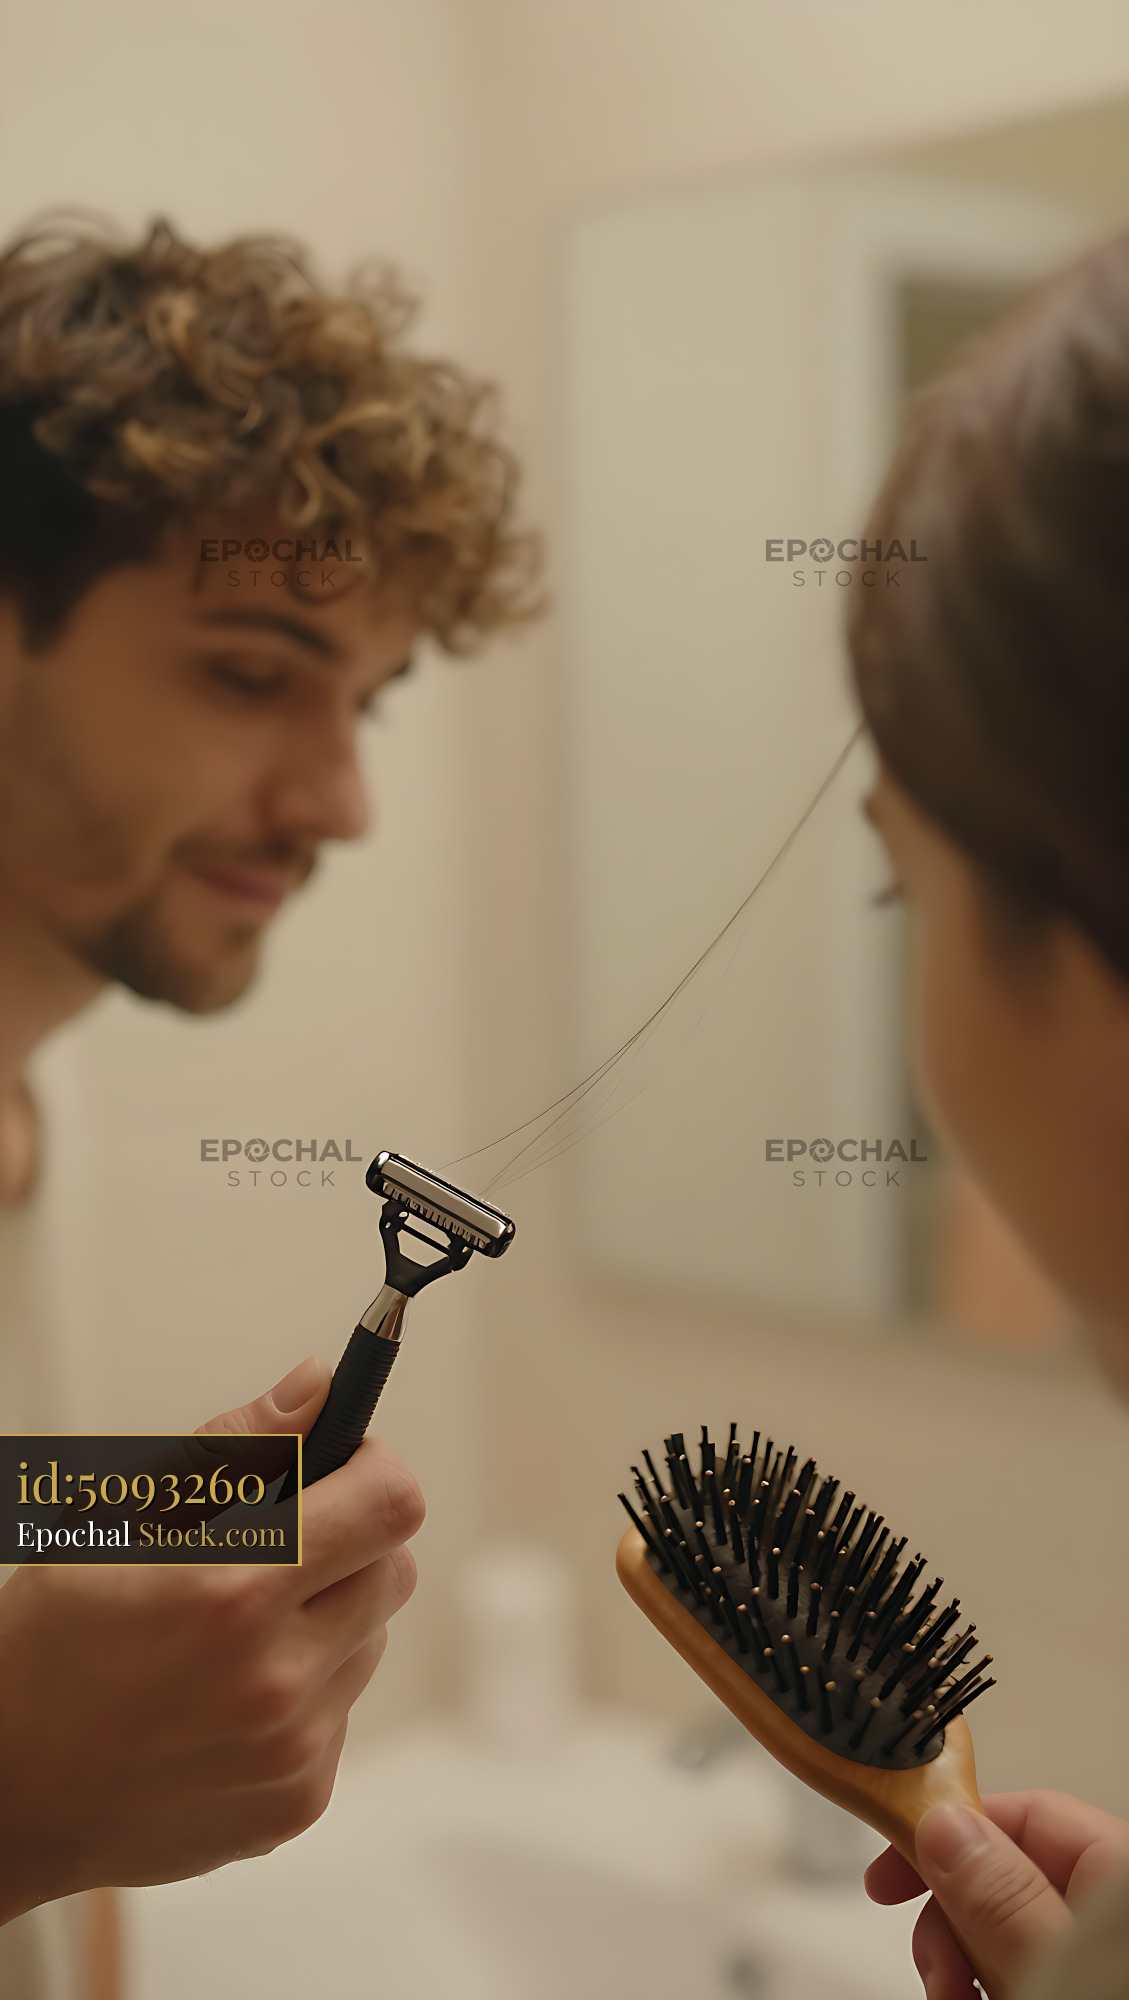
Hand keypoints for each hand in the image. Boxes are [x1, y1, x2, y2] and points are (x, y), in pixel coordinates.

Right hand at [0, 1355, 423, 1921]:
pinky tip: (227, 1695)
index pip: (389, 1505)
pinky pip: (342, 1712)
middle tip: (278, 1544)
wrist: (4, 1795)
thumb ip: (235, 1447)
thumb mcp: (117, 1518)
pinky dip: (307, 1690)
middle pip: (393, 1570)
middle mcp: (277, 1681)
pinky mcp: (296, 1803)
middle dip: (350, 1540)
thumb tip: (318, 1387)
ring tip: (236, 1630)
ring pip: (370, 1641)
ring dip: (328, 1618)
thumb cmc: (47, 1645)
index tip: (339, 1464)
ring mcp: (292, 1753)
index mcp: (233, 1595)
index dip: (370, 1468)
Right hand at [865, 1792, 1128, 1998]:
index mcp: (1119, 1876)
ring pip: (1009, 1937)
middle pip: (1007, 1879)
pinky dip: (994, 1994)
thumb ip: (1004, 1900)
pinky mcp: (1085, 1985)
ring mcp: (1101, 1958)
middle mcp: (1112, 1914)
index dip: (949, 1836)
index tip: (889, 1879)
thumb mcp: (1052, 1970)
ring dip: (968, 1973)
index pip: (1025, 1815)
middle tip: (941, 1983)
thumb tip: (947, 1826)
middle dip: (955, 1927)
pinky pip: (1026, 1973)